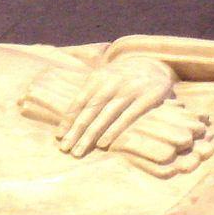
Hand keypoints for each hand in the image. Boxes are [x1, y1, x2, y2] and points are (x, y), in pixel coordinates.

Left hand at [58, 57, 174, 156]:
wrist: (154, 64)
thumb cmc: (123, 77)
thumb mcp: (105, 77)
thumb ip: (90, 93)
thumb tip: (69, 118)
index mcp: (98, 77)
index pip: (80, 100)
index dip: (68, 119)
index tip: (59, 136)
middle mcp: (112, 82)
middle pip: (90, 110)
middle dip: (76, 131)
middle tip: (66, 148)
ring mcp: (130, 89)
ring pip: (106, 115)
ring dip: (90, 135)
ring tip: (79, 150)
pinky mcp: (147, 97)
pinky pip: (128, 117)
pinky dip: (114, 130)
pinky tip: (102, 144)